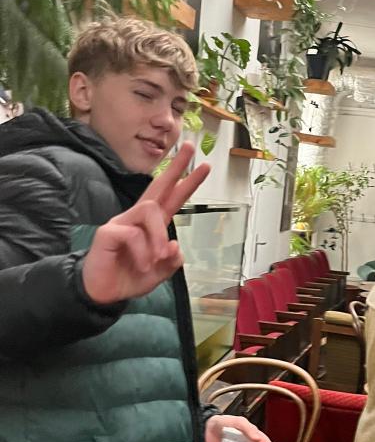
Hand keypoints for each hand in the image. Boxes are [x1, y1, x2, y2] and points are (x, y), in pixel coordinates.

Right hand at [82, 143, 208, 304]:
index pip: (172, 199)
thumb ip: (171, 261)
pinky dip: (142, 252)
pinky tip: (141, 264)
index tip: (204, 166)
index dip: (188, 183)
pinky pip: (132, 234)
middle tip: (190, 147)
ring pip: (150, 211)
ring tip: (157, 258)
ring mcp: (122, 222)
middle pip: (158, 187)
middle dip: (176, 167)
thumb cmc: (129, 278)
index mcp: (153, 226)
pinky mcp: (108, 232)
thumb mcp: (159, 273)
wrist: (103, 294)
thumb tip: (175, 246)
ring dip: (158, 236)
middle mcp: (138, 218)